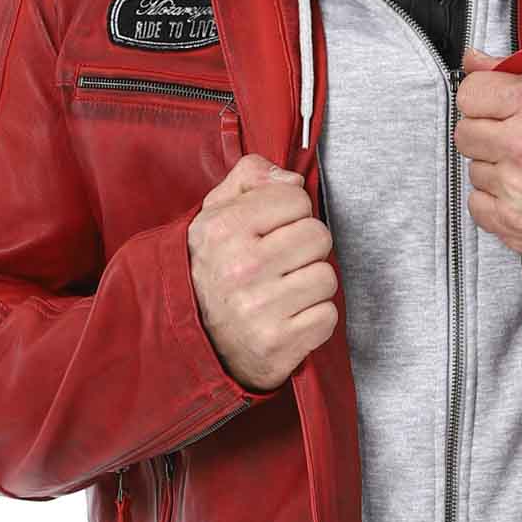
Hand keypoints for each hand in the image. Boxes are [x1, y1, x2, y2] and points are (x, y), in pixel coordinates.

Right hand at [186, 154, 338, 391]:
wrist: (195, 341)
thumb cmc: (213, 271)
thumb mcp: (214, 214)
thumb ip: (250, 178)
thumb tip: (293, 179)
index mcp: (223, 228)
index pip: (296, 198)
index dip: (290, 213)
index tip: (272, 232)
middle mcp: (240, 267)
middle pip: (318, 235)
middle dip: (305, 249)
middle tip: (281, 264)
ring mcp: (259, 308)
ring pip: (326, 277)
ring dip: (311, 285)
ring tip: (283, 291)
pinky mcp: (278, 343)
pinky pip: (327, 316)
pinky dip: (313, 319)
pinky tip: (288, 318)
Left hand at [455, 46, 521, 254]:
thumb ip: (513, 72)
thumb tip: (472, 60)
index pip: (469, 94)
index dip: (483, 100)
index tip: (498, 108)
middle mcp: (521, 146)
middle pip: (464, 135)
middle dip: (486, 135)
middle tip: (516, 140)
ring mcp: (515, 188)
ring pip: (474, 171)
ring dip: (495, 170)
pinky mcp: (513, 222)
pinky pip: (477, 205)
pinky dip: (495, 201)